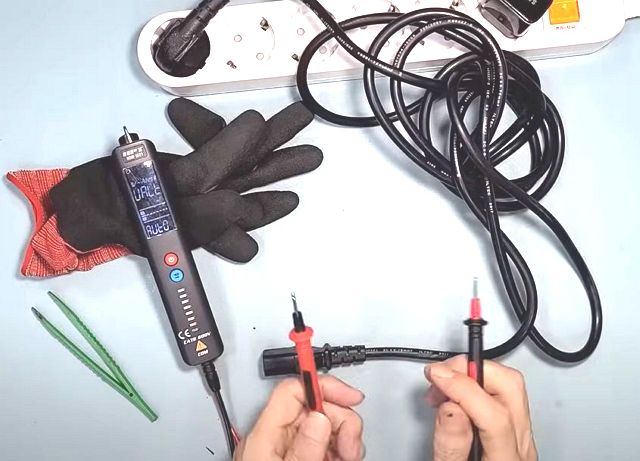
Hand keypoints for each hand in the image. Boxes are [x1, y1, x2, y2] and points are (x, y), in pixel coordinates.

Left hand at [235, 376, 364, 460]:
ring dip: (344, 437)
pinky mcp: (294, 458)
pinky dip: (338, 449)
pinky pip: (323, 442)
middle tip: (350, 447)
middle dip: (342, 420)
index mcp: (263, 436)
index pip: (293, 389)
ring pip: (324, 424)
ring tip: (347, 456)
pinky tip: (340, 458)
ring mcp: (284, 450)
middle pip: (315, 405)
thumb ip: (304, 447)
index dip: (324, 384)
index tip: (350, 394)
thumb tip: (320, 416)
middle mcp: (272, 439)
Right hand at [425, 356, 536, 460]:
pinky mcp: (515, 435)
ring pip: (510, 387)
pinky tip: (455, 396)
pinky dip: (477, 386)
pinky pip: (503, 396)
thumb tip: (450, 406)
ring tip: (443, 387)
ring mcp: (523, 441)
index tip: (436, 376)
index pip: (494, 414)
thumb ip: (449, 446)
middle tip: (441, 375)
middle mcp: (522, 449)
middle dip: (472, 369)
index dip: (462, 386)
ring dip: (473, 376)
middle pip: (511, 388)